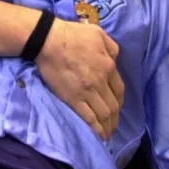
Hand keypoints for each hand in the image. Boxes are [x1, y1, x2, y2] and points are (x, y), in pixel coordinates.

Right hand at [36, 19, 123, 140]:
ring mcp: (87, 92)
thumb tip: (115, 61)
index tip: (118, 106)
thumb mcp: (98, 33)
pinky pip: (89, 119)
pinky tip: (99, 135)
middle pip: (113, 105)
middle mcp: (100, 81)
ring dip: (108, 126)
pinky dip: (96, 129)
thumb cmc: (72, 34)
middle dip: (115, 118)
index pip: (119, 89)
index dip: (120, 100)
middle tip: (113, 124)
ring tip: (107, 133)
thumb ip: (111, 47)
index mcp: (108, 65)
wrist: (48, 40)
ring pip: (104, 115)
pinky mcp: (73, 99)